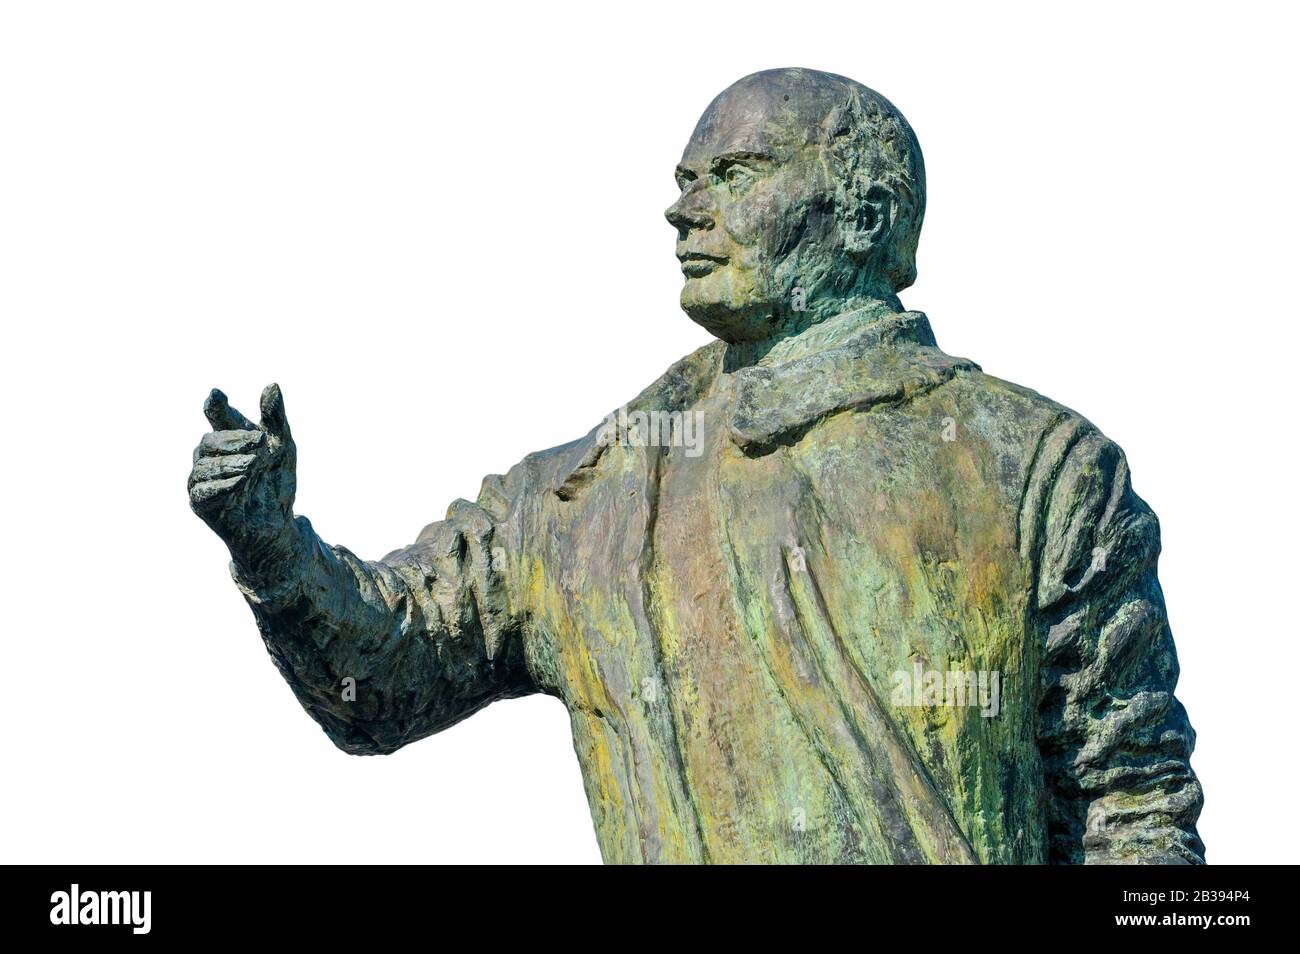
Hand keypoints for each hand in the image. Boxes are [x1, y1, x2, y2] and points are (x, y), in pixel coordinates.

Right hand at [189, 383, 297, 571]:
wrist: (277, 524)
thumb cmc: (277, 483)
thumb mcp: (283, 448)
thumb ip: (276, 419)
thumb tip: (272, 385)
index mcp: (228, 438)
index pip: (217, 416)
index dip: (216, 406)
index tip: (217, 396)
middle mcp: (209, 456)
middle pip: (211, 440)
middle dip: (235, 439)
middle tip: (262, 442)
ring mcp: (201, 480)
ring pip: (205, 465)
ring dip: (231, 462)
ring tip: (255, 465)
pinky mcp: (200, 503)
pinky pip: (202, 490)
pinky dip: (221, 484)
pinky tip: (240, 481)